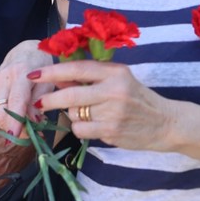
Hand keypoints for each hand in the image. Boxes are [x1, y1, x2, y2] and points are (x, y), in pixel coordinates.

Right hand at [0, 40, 53, 137]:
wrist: (25, 53)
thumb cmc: (41, 69)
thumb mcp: (48, 84)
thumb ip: (40, 104)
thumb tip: (34, 124)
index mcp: (22, 73)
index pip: (16, 100)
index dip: (15, 120)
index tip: (15, 135)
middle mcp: (4, 77)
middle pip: (1, 111)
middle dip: (12, 128)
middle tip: (28, 136)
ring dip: (9, 123)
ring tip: (25, 122)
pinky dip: (5, 114)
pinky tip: (15, 109)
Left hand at [31, 60, 176, 152]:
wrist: (166, 123)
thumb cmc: (137, 97)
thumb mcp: (118, 79)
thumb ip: (89, 77)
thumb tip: (58, 77)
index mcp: (115, 72)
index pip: (77, 69)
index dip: (52, 72)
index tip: (33, 74)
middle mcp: (114, 90)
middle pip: (71, 94)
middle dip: (51, 99)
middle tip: (39, 102)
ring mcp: (113, 113)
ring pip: (74, 113)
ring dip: (71, 114)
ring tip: (84, 113)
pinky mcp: (112, 131)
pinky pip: (81, 130)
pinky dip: (80, 128)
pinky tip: (92, 126)